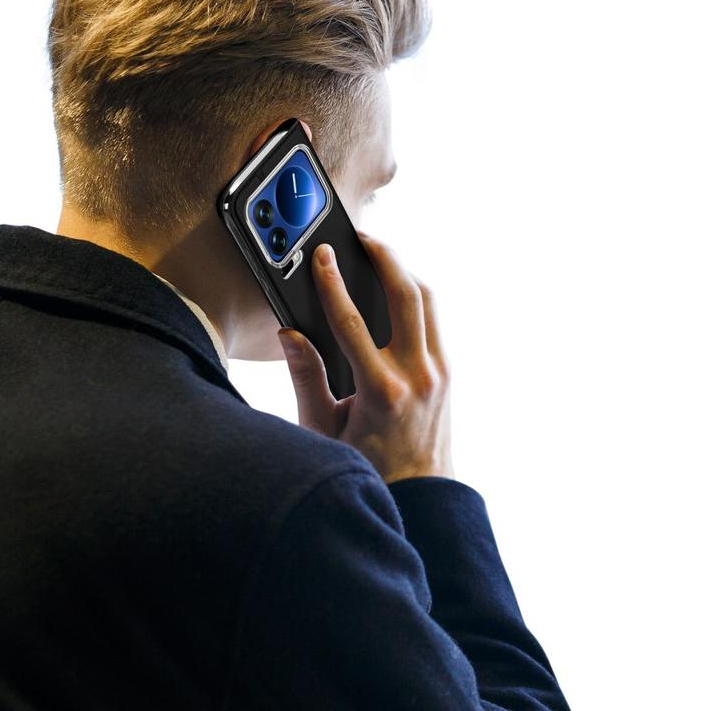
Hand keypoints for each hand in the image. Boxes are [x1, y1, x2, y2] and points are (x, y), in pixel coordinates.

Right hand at [277, 231, 453, 483]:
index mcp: (382, 391)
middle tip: (362, 238)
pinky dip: (415, 297)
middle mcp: (417, 375)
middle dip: (384, 258)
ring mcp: (438, 372)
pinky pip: (433, 320)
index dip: (332, 284)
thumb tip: (290, 335)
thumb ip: (307, 378)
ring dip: (404, 272)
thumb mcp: (324, 430)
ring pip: (428, 301)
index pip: (352, 322)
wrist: (421, 498)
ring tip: (379, 256)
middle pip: (407, 295)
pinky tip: (395, 291)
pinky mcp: (446, 373)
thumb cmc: (368, 470)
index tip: (322, 256)